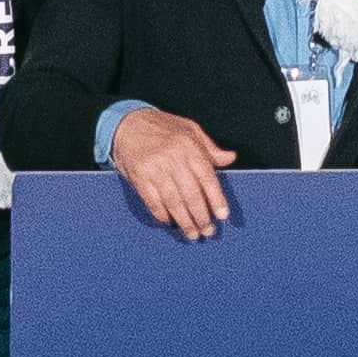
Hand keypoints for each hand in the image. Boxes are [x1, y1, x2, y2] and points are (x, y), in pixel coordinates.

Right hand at [112, 108, 238, 241]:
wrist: (128, 122)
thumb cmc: (161, 126)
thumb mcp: (190, 129)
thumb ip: (210, 148)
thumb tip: (230, 158)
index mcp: (189, 147)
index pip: (207, 178)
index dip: (216, 199)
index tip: (222, 216)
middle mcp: (173, 158)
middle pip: (191, 194)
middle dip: (201, 217)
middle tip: (208, 231)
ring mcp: (155, 169)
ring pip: (174, 202)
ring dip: (184, 221)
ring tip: (192, 233)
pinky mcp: (139, 177)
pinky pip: (153, 202)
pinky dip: (162, 215)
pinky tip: (170, 222)